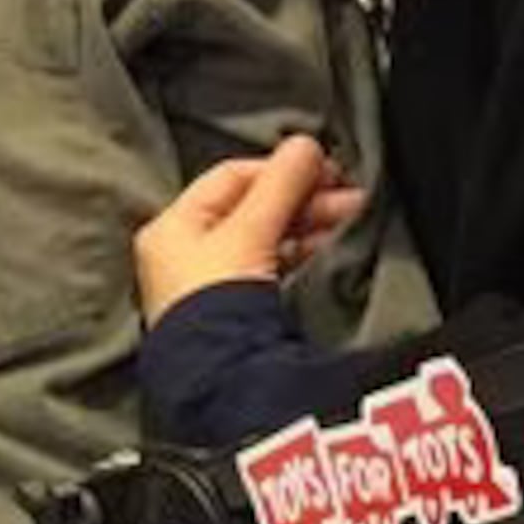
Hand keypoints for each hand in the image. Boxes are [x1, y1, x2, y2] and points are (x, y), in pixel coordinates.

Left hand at [137, 135, 362, 324]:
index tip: (324, 168)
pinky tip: (331, 247)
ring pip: (267, 237)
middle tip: (349, 196)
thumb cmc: (219, 299)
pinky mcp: (239, 308)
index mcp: (172, 227)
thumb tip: (306, 143)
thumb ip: (280, 184)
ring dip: (309, 224)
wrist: (222, 379)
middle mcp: (186, 251)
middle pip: (251, 208)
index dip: (278, 168)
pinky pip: (273, 266)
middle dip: (303, 198)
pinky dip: (302, 253)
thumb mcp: (249, 232)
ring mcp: (213, 281)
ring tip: (351, 219)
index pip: (230, 177)